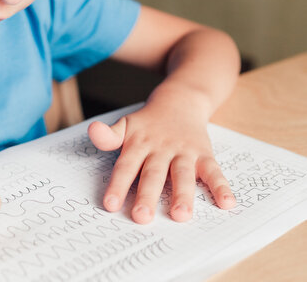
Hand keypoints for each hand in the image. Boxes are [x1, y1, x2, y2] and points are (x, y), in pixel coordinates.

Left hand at [88, 105, 235, 223]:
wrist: (180, 101)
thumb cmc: (147, 123)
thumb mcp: (125, 125)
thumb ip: (109, 135)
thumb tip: (92, 131)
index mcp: (139, 144)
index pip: (126, 166)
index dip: (117, 185)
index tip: (110, 205)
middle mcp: (161, 149)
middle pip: (153, 174)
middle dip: (147, 196)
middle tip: (141, 217)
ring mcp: (184, 152)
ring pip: (182, 174)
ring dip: (182, 194)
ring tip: (180, 215)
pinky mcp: (203, 154)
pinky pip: (213, 171)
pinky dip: (221, 186)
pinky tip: (226, 203)